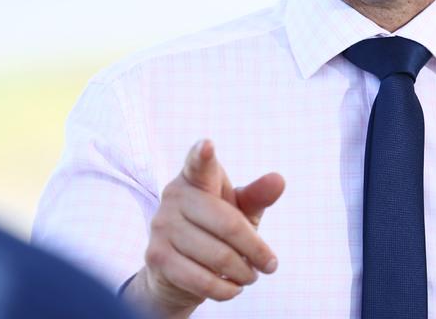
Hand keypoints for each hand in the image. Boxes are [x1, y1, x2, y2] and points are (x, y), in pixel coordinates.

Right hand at [128, 139, 284, 318]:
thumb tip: (278, 180)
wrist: (176, 271)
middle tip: (270, 265)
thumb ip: (257, 196)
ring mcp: (161, 226)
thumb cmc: (214, 231)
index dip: (203, 155)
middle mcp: (174, 196)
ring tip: (249, 275)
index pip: (198, 164)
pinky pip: (202, 280)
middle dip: (256, 250)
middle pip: (228, 224)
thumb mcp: (239, 211)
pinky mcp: (156, 257)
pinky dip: (226, 290)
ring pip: (219, 257)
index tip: (208, 146)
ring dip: (244, 273)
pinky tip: (232, 288)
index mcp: (195, 178)